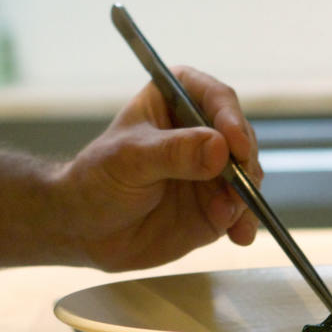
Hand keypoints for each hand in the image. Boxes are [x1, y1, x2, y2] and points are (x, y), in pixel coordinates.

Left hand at [58, 66, 261, 271]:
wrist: (85, 228)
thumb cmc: (97, 178)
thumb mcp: (130, 159)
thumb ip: (174, 153)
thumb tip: (221, 148)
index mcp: (176, 99)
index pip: (216, 97)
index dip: (230, 118)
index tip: (235, 145)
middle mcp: (201, 130)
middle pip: (240, 136)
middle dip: (244, 162)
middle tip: (240, 186)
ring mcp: (211, 169)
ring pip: (246, 173)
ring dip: (247, 194)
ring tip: (229, 216)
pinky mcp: (215, 204)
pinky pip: (241, 208)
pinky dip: (244, 219)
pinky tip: (238, 234)